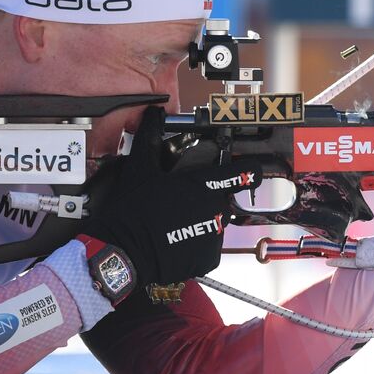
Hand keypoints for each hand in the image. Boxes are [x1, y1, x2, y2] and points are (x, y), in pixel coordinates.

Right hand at [79, 109, 260, 299]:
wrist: (123, 251)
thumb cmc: (132, 209)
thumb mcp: (140, 169)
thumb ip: (151, 138)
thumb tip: (152, 114)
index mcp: (204, 184)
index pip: (245, 173)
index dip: (250, 171)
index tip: (251, 173)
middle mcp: (216, 209)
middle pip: (224, 200)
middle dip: (208, 200)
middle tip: (182, 206)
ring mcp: (215, 235)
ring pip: (216, 224)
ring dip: (201, 223)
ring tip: (174, 226)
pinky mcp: (209, 258)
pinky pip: (209, 248)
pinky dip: (196, 246)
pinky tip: (176, 242)